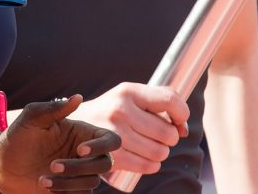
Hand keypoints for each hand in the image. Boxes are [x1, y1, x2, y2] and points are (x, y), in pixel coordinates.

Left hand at [0, 95, 120, 192]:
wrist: (1, 166)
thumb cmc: (17, 137)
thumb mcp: (31, 118)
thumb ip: (53, 108)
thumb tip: (78, 97)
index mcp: (82, 133)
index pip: (110, 139)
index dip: (102, 146)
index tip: (80, 150)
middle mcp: (85, 154)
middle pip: (105, 164)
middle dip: (80, 167)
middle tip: (52, 165)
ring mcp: (79, 174)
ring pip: (92, 182)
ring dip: (69, 182)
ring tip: (42, 179)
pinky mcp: (72, 190)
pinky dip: (65, 192)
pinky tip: (46, 186)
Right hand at [68, 83, 188, 175]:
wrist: (74, 126)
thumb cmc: (111, 111)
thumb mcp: (129, 96)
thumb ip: (160, 102)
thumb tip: (183, 129)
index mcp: (128, 91)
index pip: (170, 100)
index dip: (182, 114)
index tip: (177, 121)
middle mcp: (121, 110)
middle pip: (168, 133)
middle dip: (169, 138)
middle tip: (157, 135)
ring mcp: (115, 133)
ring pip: (160, 152)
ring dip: (160, 153)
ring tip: (148, 146)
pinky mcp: (111, 155)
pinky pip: (147, 166)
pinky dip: (151, 165)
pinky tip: (144, 158)